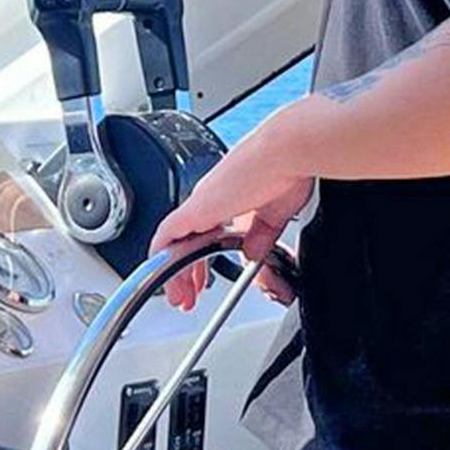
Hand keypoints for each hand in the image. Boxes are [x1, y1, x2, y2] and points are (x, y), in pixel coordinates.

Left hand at [149, 104, 319, 305]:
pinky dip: (162, 257)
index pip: (203, 236)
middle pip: (184, 243)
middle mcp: (209, 200)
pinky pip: (166, 236)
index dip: (199, 263)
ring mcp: (201, 204)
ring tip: (180, 297)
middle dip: (185, 275)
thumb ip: (260, 236)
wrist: (286, 151)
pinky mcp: (196, 208)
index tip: (201, 283)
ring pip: (173, 244)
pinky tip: (164, 275)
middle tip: (186, 298)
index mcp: (227, 199)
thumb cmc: (287, 170)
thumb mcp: (273, 215)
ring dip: (174, 274)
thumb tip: (252, 254)